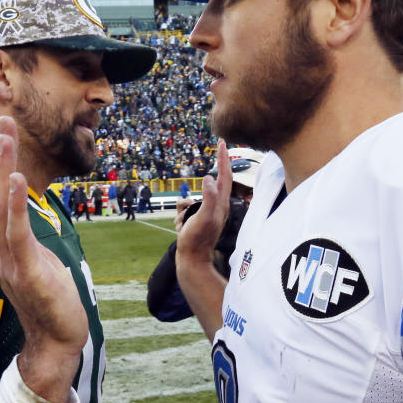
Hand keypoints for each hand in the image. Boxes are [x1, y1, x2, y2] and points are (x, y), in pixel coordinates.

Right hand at [0, 116, 88, 402]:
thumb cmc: (50, 299)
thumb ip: (24, 238)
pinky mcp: (26, 270)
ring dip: (2, 168)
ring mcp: (8, 259)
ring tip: (6, 137)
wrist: (56, 339)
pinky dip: (13, 204)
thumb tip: (24, 218)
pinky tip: (15, 180)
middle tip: (2, 122)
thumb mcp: (35, 260)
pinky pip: (16, 232)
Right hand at [177, 139, 231, 262]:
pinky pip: (182, 210)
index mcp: (221, 203)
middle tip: (218, 151)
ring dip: (183, 209)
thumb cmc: (198, 239)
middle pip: (211, 184)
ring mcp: (204, 213)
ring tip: (185, 224)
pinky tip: (181, 228)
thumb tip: (209, 177)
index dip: (223, 158)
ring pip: (188, 199)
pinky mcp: (195, 219)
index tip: (221, 142)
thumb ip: (208, 198)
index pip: (224, 175)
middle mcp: (215, 206)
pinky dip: (178, 217)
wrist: (191, 259)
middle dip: (210, 175)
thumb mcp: (204, 217)